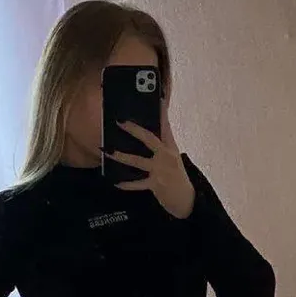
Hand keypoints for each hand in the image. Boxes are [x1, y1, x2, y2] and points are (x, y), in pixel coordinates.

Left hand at [110, 104, 194, 218]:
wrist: (187, 199)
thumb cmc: (176, 175)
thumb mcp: (172, 156)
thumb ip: (161, 143)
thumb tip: (147, 130)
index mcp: (170, 146)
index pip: (165, 125)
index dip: (161, 111)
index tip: (156, 97)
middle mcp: (166, 156)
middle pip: (149, 139)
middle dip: (133, 129)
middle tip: (119, 121)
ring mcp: (161, 170)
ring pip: (138, 161)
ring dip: (122, 156)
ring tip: (108, 152)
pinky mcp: (156, 184)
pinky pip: (137, 183)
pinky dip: (126, 184)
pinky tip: (115, 182)